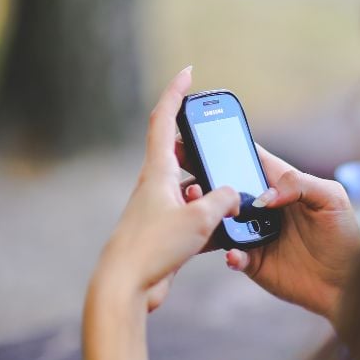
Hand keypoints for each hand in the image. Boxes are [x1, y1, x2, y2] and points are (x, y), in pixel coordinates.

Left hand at [90, 66, 239, 311]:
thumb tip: (233, 195)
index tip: (187, 73)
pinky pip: (192, 215)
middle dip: (200, 146)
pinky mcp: (163, 232)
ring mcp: (157, 209)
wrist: (126, 286)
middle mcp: (154, 186)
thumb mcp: (199, 218)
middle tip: (220, 142)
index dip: (176, 93)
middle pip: (178, 152)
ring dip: (210, 190)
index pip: (164, 120)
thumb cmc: (155, 247)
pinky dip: (208, 217)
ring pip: (190, 187)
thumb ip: (223, 200)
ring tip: (230, 201)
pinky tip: (224, 230)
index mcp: (157, 172)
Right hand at [178, 140, 359, 320]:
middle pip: (225, 187)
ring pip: (220, 220)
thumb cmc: (345, 236)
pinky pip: (232, 255)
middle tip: (189, 179)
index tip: (199, 137)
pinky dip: (230, 254)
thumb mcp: (332, 199)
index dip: (224, 145)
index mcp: (280, 184)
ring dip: (208, 215)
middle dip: (203, 179)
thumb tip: (263, 197)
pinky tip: (235, 254)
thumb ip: (300, 184)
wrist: (347, 284)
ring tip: (201, 211)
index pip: (248, 157)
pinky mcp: (253, 261)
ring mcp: (254, 233)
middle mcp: (262, 206)